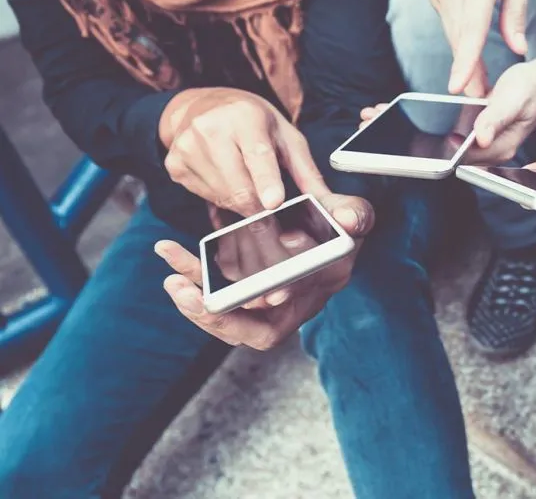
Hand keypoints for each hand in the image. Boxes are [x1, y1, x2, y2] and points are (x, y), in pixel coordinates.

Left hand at [154, 192, 373, 349]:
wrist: (322, 229)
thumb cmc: (339, 225)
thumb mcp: (353, 215)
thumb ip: (354, 214)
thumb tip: (349, 219)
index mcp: (319, 287)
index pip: (298, 307)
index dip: (282, 303)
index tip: (269, 294)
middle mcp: (291, 304)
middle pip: (254, 331)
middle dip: (221, 318)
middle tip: (191, 295)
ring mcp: (264, 303)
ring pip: (228, 319)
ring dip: (196, 304)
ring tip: (174, 280)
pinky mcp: (241, 291)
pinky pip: (213, 298)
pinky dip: (191, 282)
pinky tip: (171, 258)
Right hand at [160, 87, 324, 216]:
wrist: (205, 106)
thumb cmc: (255, 123)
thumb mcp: (287, 138)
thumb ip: (307, 173)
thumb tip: (329, 206)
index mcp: (245, 116)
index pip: (257, 154)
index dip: (266, 181)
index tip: (274, 201)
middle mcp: (211, 128)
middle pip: (239, 187)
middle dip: (260, 206)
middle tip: (270, 204)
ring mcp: (187, 146)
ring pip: (223, 197)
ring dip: (241, 203)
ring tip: (246, 182)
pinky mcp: (174, 164)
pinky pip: (205, 198)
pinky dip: (221, 198)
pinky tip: (225, 178)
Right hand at [430, 0, 527, 95]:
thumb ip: (515, 15)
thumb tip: (518, 49)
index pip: (471, 30)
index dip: (465, 61)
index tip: (458, 86)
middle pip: (460, 41)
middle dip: (468, 74)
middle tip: (482, 98)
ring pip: (453, 37)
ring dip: (464, 60)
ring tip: (480, 83)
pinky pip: (448, 26)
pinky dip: (460, 41)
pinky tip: (470, 50)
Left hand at [466, 59, 535, 163]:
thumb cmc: (533, 90)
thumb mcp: (513, 100)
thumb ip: (496, 120)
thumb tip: (482, 140)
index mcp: (504, 147)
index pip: (470, 158)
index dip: (457, 146)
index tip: (452, 130)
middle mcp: (498, 150)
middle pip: (463, 154)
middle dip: (456, 136)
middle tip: (463, 114)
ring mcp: (493, 143)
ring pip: (463, 144)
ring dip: (460, 128)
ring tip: (470, 109)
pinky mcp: (488, 134)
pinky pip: (467, 134)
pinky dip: (464, 122)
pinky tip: (470, 110)